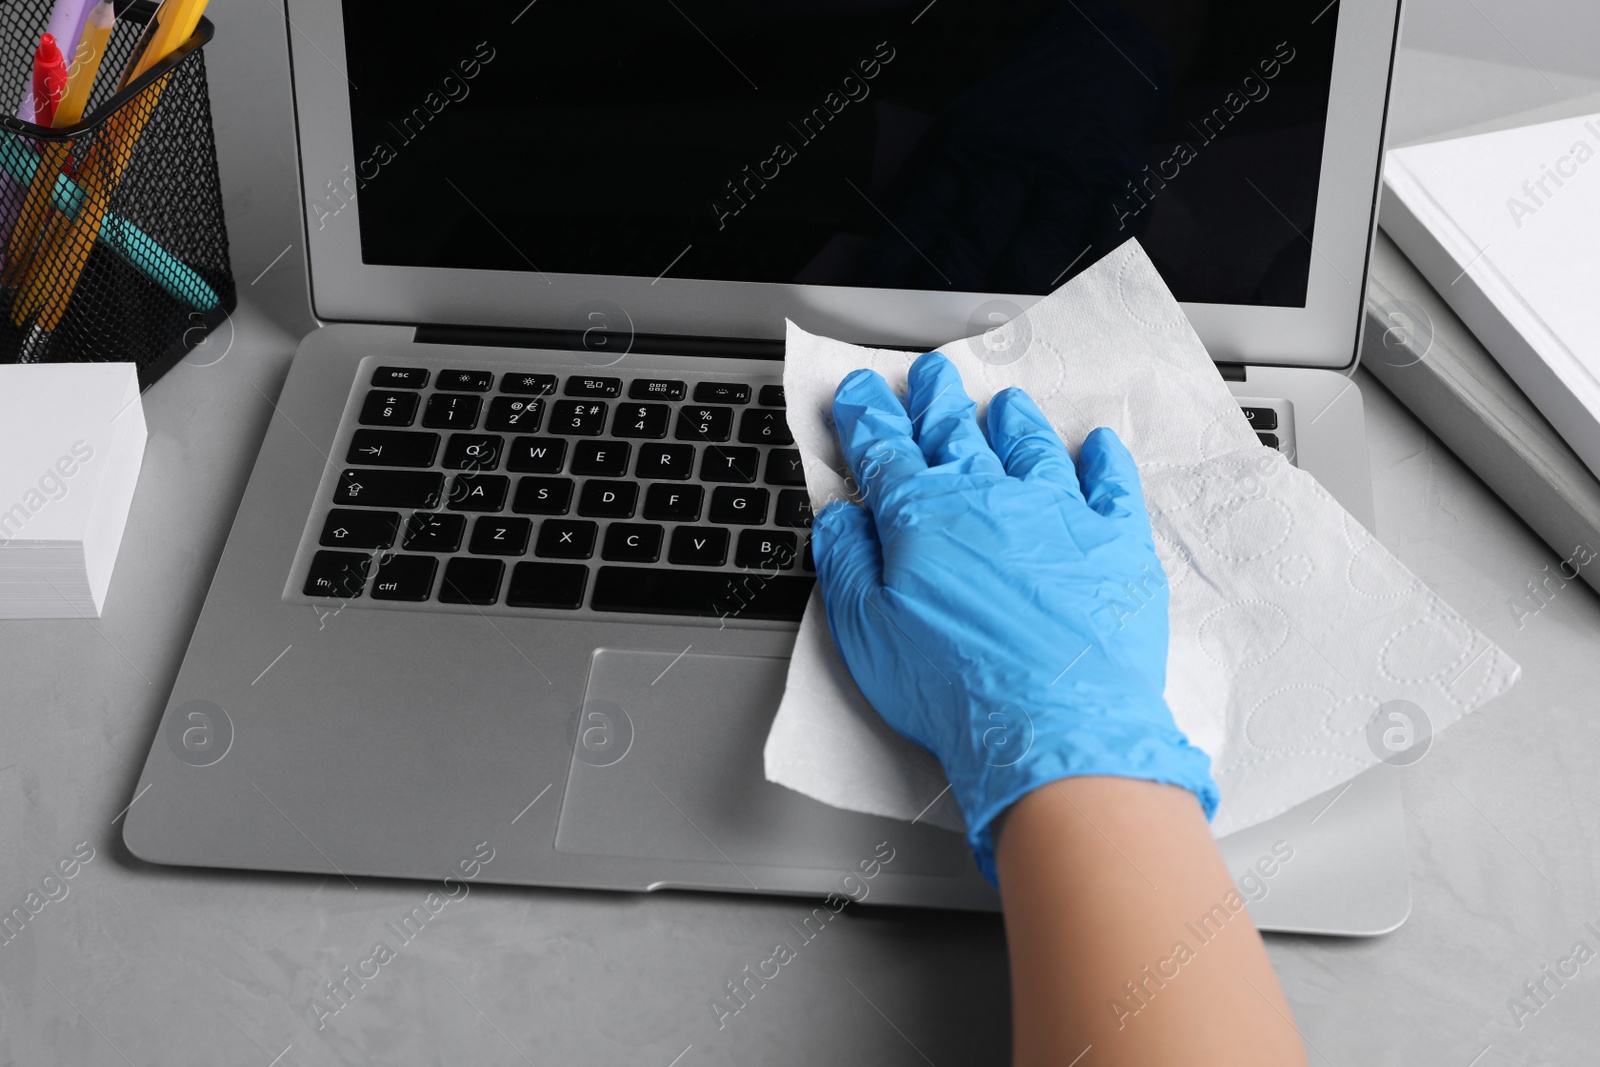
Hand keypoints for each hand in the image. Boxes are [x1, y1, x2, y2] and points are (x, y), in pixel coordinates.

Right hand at [811, 351, 1216, 882]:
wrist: (1056, 727)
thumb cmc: (955, 687)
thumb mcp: (866, 633)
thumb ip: (848, 564)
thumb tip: (838, 517)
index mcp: (922, 516)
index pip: (884, 449)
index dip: (866, 416)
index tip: (859, 391)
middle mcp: (989, 498)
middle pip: (956, 433)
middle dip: (936, 401)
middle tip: (930, 375)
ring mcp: (1057, 513)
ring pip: (1031, 447)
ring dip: (1013, 421)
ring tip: (1005, 403)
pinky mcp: (1114, 543)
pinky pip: (1110, 484)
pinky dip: (1102, 460)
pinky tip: (1098, 445)